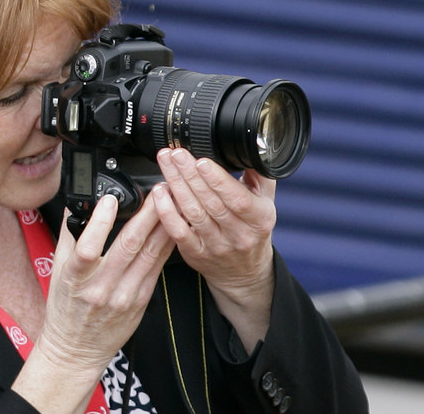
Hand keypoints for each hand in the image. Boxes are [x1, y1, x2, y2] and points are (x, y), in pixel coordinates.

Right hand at [13, 194, 172, 410]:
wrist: (76, 349)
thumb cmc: (64, 310)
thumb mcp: (57, 272)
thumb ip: (69, 238)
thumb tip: (75, 207)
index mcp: (76, 280)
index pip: (88, 248)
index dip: (100, 222)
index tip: (109, 199)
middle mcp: (102, 289)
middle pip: (129, 247)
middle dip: (147, 215)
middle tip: (158, 192)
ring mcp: (125, 296)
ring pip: (149, 256)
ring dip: (163, 227)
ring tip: (172, 204)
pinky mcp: (141, 301)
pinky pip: (156, 269)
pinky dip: (165, 247)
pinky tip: (173, 231)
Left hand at [152, 147, 275, 348]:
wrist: (244, 273)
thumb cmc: (252, 230)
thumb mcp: (265, 204)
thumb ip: (260, 177)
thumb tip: (252, 150)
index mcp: (259, 219)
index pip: (237, 198)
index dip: (218, 180)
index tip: (201, 160)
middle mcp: (238, 234)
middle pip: (210, 202)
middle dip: (189, 174)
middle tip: (175, 154)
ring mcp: (215, 245)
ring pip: (192, 213)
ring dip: (176, 185)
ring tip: (166, 165)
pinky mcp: (195, 253)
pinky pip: (178, 231)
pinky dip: (166, 211)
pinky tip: (159, 193)